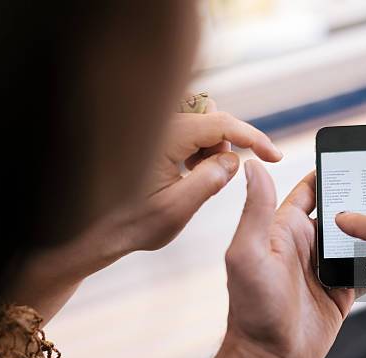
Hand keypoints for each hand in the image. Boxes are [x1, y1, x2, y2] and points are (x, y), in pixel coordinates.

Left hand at [5, 101, 281, 322]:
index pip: (222, 124)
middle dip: (228, 146)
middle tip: (221, 178)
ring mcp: (153, 128)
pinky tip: (187, 174)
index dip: (253, 138)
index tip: (275, 156)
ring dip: (211, 149)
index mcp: (165, 137)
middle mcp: (159, 125)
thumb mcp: (177, 208)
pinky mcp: (151, 136)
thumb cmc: (128, 224)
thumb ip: (211, 180)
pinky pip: (187, 132)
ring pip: (201, 124)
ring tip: (197, 181)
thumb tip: (233, 160)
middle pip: (213, 119)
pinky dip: (198, 150)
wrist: (90, 231)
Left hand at [200, 162, 365, 357]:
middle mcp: (309, 243)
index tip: (361, 156)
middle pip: (347, 208)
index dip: (334, 170)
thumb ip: (255, 211)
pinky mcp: (342, 288)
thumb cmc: (252, 308)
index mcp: (286, 228)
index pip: (313, 189)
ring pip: (364, 235)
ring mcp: (327, 265)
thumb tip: (251, 167)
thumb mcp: (248, 253)